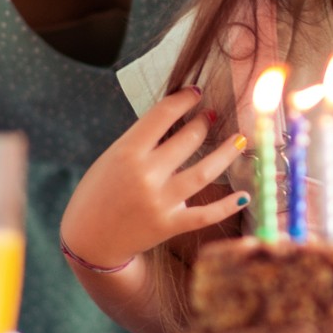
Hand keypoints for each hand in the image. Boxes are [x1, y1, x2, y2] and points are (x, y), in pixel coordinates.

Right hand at [60, 87, 249, 271]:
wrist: (88, 240)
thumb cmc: (99, 192)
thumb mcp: (112, 158)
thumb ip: (142, 141)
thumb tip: (179, 118)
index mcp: (127, 152)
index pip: (163, 115)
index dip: (184, 99)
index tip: (197, 92)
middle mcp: (146, 175)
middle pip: (188, 139)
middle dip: (204, 123)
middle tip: (212, 115)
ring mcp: (160, 201)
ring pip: (205, 171)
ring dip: (226, 152)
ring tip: (239, 139)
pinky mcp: (169, 225)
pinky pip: (206, 214)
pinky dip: (228, 205)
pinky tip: (244, 195)